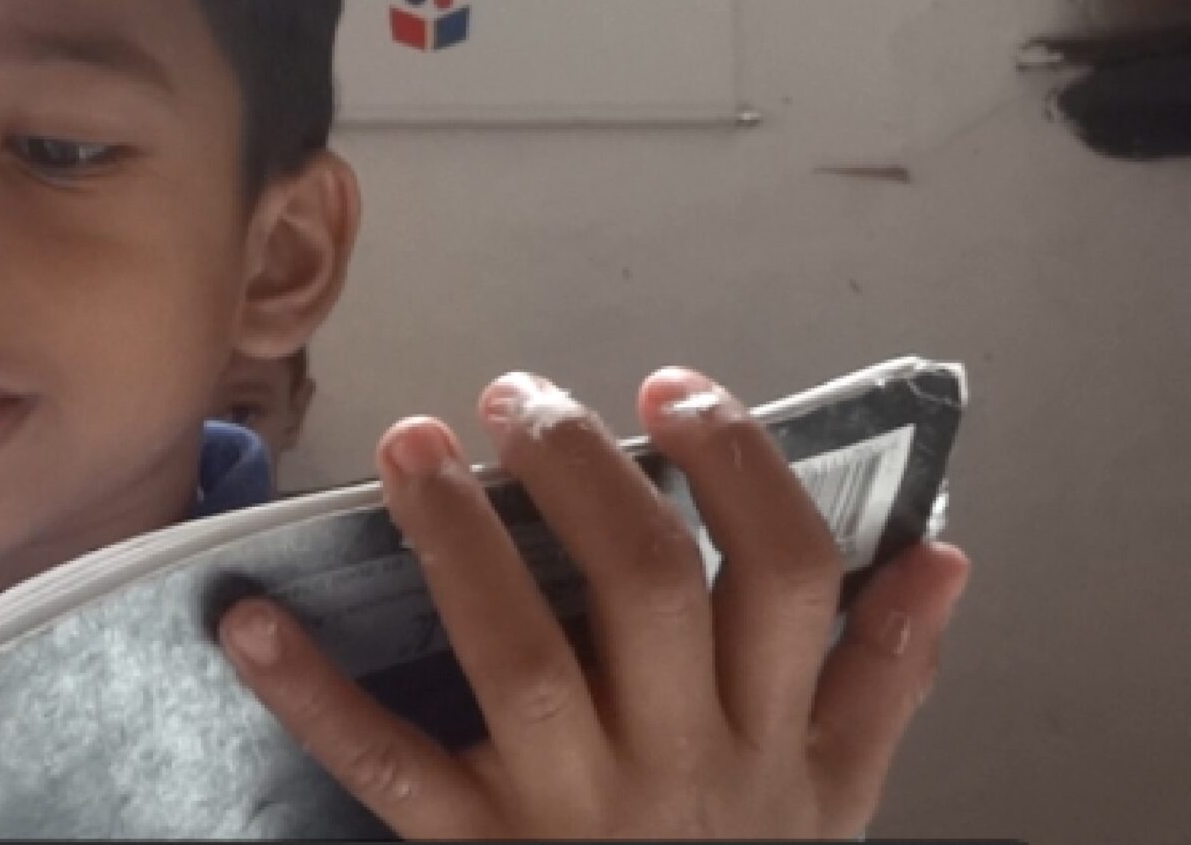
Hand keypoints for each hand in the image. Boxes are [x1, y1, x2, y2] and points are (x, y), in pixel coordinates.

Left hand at [219, 368, 970, 839]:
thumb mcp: (839, 802)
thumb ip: (886, 677)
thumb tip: (943, 552)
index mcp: (772, 739)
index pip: (786, 572)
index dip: (737, 464)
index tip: (670, 389)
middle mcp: (682, 767)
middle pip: (647, 588)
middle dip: (582, 470)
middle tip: (517, 394)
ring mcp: (572, 814)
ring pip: (522, 659)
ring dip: (462, 543)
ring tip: (411, 444)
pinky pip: (390, 768)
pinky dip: (312, 694)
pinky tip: (248, 620)